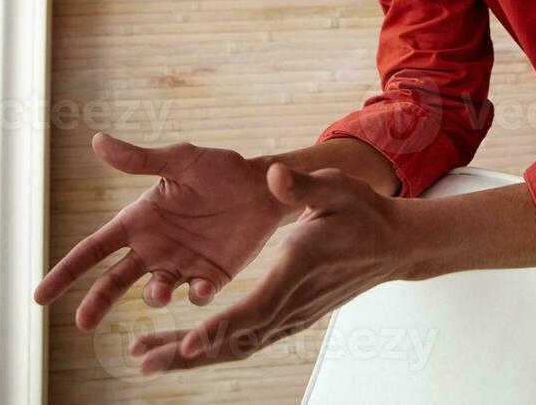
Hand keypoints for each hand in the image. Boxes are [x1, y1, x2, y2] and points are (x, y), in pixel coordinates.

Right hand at [33, 132, 294, 330]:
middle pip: (115, 281)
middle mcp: (154, 248)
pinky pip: (197, 295)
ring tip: (159, 293)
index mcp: (139, 220)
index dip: (65, 272)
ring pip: (155, 292)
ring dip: (154, 296)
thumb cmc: (220, 168)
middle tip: (83, 322)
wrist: (265, 185)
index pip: (93, 249)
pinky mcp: (210, 277)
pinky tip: (201, 288)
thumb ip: (141, 159)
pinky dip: (196, 296)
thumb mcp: (181, 160)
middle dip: (97, 302)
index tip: (39, 296)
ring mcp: (181, 265)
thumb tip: (97, 141)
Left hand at [124, 163, 417, 373]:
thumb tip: (273, 176)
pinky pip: (249, 341)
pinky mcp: (291, 318)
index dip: (220, 328)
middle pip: (237, 340)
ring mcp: (293, 316)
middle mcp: (292, 302)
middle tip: (144, 359)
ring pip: (239, 347)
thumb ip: (302, 186)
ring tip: (147, 358)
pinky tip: (185, 349)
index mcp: (297, 269)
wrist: (392, 245)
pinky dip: (214, 348)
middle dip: (189, 352)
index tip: (188, 343)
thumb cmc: (362, 213)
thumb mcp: (335, 187)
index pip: (255, 308)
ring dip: (194, 356)